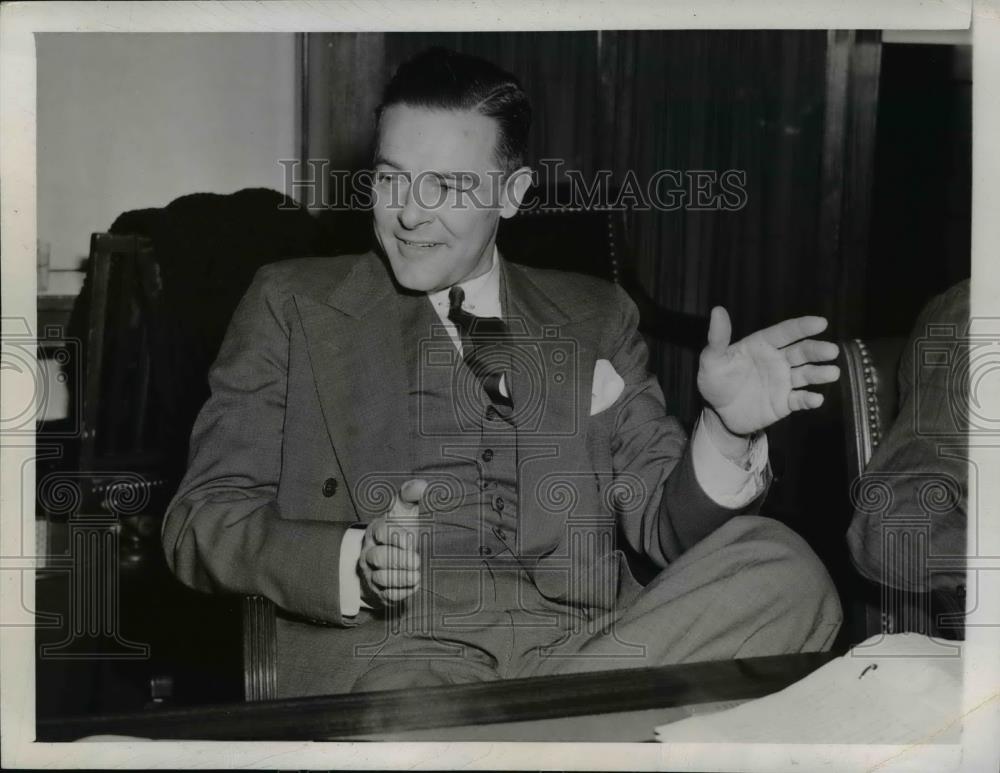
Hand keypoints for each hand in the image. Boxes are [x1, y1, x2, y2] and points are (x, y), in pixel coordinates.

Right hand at [357, 479, 426, 607]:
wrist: (389, 557)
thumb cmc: (400, 530)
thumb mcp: (403, 513)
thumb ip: (410, 496)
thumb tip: (422, 485)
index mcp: (377, 530)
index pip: (382, 532)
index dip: (396, 536)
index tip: (410, 539)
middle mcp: (371, 552)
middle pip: (379, 557)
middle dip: (399, 560)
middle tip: (416, 561)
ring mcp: (372, 573)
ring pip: (381, 578)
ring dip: (401, 578)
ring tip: (416, 575)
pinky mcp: (380, 591)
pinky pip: (386, 595)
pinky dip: (400, 592)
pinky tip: (412, 586)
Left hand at [697, 307, 839, 435]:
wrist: (718, 413)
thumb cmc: (715, 381)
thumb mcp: (711, 360)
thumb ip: (718, 338)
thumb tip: (717, 310)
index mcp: (762, 345)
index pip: (786, 332)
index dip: (802, 327)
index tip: (821, 322)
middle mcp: (777, 360)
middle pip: (801, 352)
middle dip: (817, 350)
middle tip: (831, 350)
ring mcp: (783, 381)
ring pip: (806, 374)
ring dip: (819, 373)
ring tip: (832, 372)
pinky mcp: (784, 402)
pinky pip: (800, 400)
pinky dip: (809, 400)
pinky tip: (816, 399)